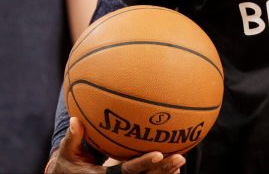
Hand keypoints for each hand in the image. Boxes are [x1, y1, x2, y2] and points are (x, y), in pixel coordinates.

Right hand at [47, 117, 185, 173]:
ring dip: (165, 172)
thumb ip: (73, 137)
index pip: (126, 172)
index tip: (158, 154)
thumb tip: (75, 120)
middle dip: (161, 169)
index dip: (142, 164)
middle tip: (179, 157)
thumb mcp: (67, 153)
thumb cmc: (68, 163)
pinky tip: (175, 167)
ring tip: (181, 160)